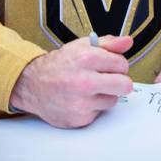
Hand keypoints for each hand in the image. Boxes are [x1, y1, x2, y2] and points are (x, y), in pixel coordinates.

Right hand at [9, 35, 133, 127]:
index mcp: (87, 58)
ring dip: (105, 95)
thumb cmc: (59, 65)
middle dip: (119, 81)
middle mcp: (84, 81)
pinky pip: (99, 113)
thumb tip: (127, 42)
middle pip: (125, 85)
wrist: (32, 84)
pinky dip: (93, 107)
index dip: (118, 65)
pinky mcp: (79, 118)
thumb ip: (108, 43)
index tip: (110, 66)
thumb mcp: (81, 46)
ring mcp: (82, 102)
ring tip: (89, 88)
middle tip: (107, 78)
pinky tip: (81, 99)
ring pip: (113, 100)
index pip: (122, 64)